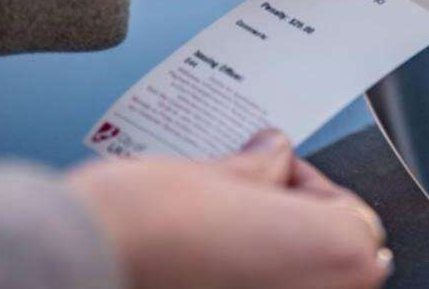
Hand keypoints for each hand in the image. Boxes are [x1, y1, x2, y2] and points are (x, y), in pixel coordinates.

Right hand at [65, 130, 389, 288]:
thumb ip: (262, 167)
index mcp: (341, 254)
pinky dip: (247, 283)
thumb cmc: (149, 224)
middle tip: (240, 203)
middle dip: (288, 226)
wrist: (80, 264)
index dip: (301, 184)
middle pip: (328, 256)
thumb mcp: (220, 174)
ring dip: (269, 260)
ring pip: (296, 281)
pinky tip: (209, 268)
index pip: (348, 213)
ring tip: (219, 238)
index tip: (267, 171)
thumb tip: (273, 152)